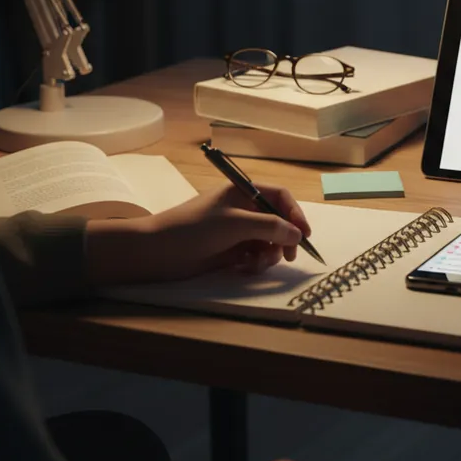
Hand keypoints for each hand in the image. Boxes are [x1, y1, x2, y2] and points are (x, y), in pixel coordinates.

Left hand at [86, 184, 310, 285]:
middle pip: (277, 221)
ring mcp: (235, 231)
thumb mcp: (235, 223)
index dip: (295, 214)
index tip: (304, 235)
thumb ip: (270, 227)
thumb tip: (297, 235)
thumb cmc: (194, 229)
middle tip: (288, 258)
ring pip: (267, 241)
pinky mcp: (228, 251)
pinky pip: (253, 255)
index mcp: (242, 192)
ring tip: (255, 264)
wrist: (156, 252)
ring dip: (268, 254)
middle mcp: (242, 209)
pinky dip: (254, 263)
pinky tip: (244, 268)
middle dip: (283, 239)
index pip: (279, 197)